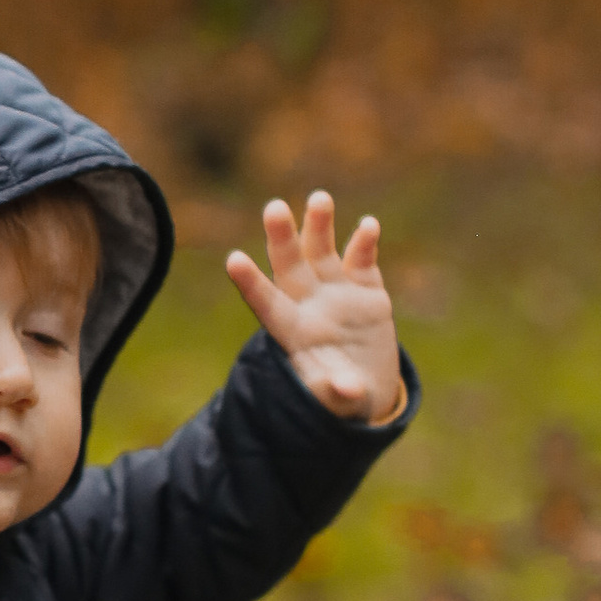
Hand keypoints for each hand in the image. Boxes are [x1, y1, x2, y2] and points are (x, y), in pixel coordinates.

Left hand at [225, 192, 403, 424]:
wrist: (366, 387)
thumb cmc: (339, 397)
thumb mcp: (337, 402)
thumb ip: (338, 393)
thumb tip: (346, 389)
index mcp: (292, 331)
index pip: (266, 303)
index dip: (251, 283)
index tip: (232, 260)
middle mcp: (308, 304)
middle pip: (290, 266)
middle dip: (282, 238)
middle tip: (273, 208)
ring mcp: (337, 293)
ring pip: (322, 252)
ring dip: (320, 226)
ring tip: (318, 198)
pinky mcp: (366, 291)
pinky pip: (362, 261)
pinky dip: (365, 243)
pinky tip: (367, 225)